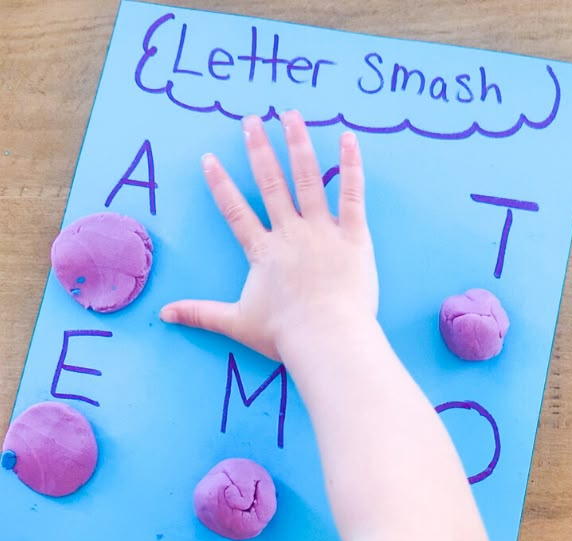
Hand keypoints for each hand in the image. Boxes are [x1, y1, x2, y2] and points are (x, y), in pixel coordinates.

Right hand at [160, 109, 377, 360]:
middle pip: (271, 183)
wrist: (327, 338)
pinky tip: (348, 139)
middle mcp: (289, 232)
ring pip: (309, 179)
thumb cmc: (284, 333)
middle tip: (252, 120)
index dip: (221, 184)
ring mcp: (322, 231)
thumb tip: (163, 315)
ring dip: (298, 145)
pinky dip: (351, 166)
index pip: (235, 211)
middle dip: (259, 149)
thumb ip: (200, 314)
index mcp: (263, 251)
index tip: (210, 158)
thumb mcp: (236, 322)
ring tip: (291, 116)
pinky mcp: (354, 235)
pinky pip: (352, 194)